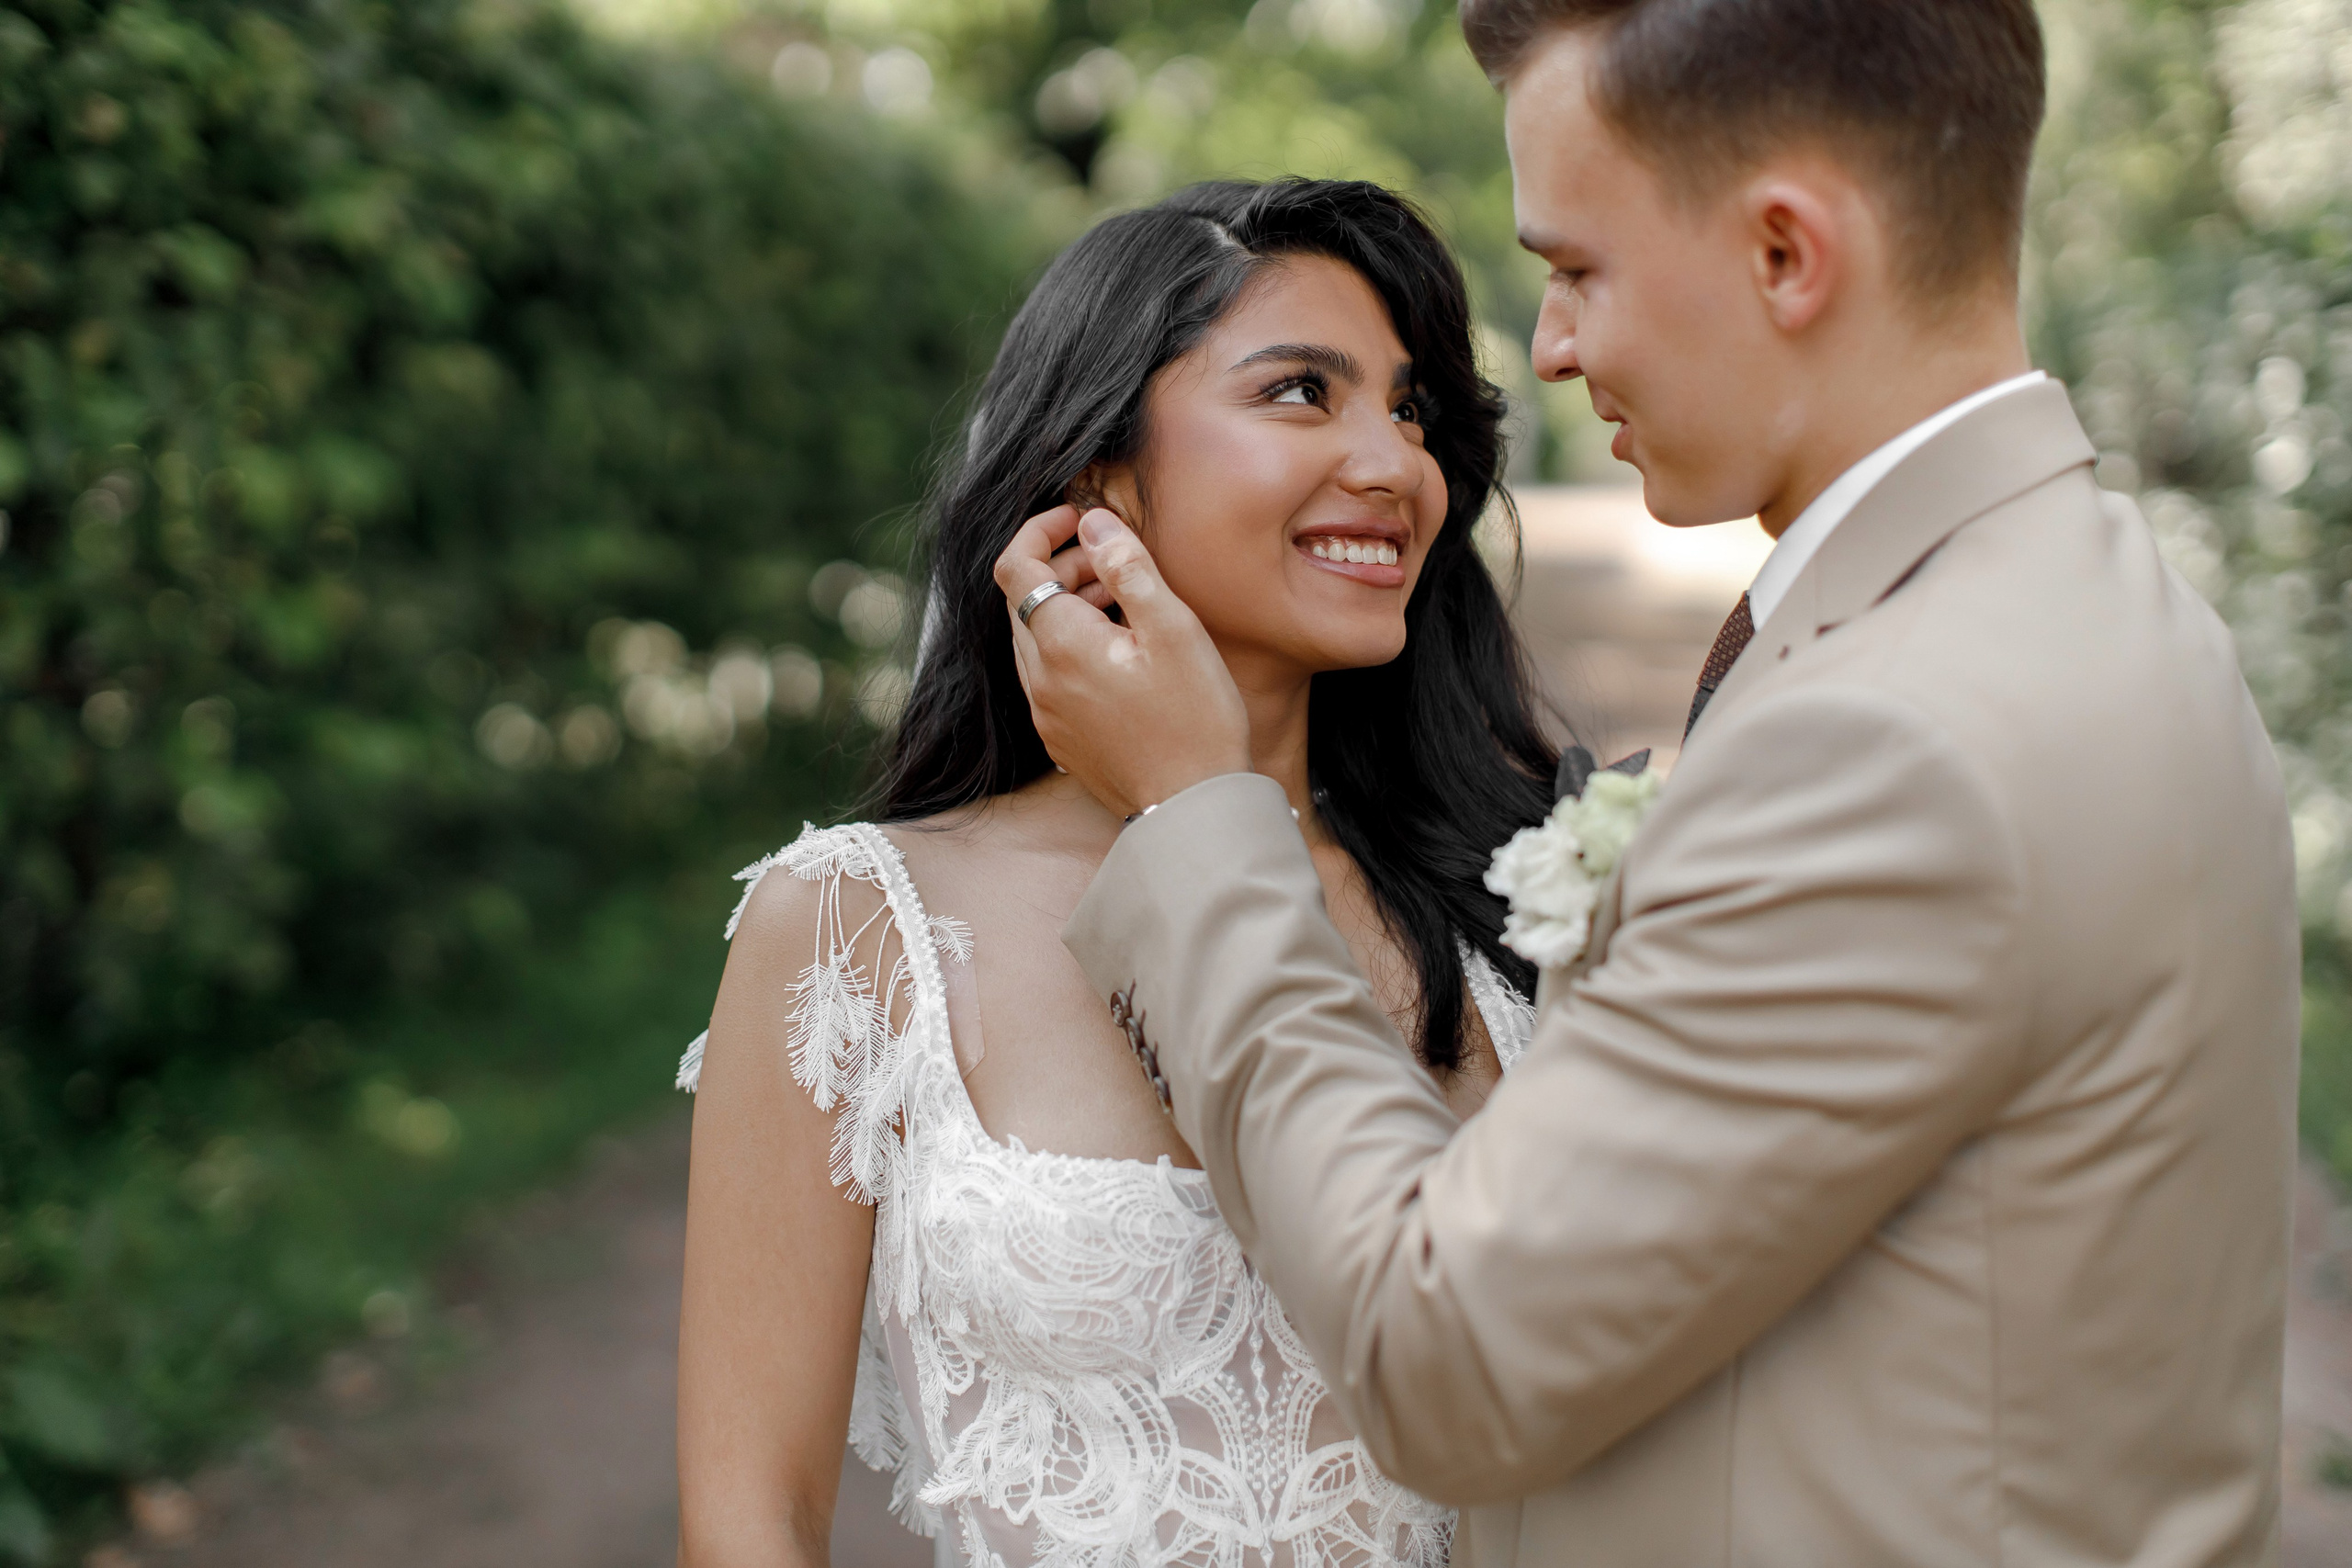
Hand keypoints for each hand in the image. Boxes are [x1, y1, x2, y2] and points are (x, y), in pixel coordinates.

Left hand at [994, 505, 1250, 818]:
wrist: (1194, 809)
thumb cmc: (1195, 719)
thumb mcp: (1174, 630)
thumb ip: (1128, 568)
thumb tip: (1093, 523)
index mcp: (1060, 644)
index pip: (1014, 566)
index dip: (1039, 529)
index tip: (1079, 519)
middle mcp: (1039, 679)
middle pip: (1022, 601)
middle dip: (1060, 567)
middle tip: (1113, 561)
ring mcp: (1046, 713)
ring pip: (1035, 638)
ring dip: (1067, 607)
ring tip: (1123, 604)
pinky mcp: (1061, 738)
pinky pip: (1049, 675)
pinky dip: (1071, 646)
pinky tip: (1120, 652)